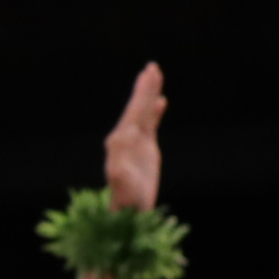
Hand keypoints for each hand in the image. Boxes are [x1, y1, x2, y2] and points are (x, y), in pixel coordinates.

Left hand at [104, 61, 167, 210]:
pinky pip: (151, 124)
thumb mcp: (120, 184)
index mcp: (119, 140)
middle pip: (137, 107)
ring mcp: (135, 143)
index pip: (133, 110)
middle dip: (145, 87)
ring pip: (144, 113)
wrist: (130, 212)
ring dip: (149, 95)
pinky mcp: (145, 150)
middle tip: (152, 66)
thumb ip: (119, 166)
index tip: (148, 73)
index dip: (142, 92)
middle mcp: (124, 138)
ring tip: (155, 76)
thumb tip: (118, 145)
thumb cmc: (127, 200)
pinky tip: (161, 101)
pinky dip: (155, 111)